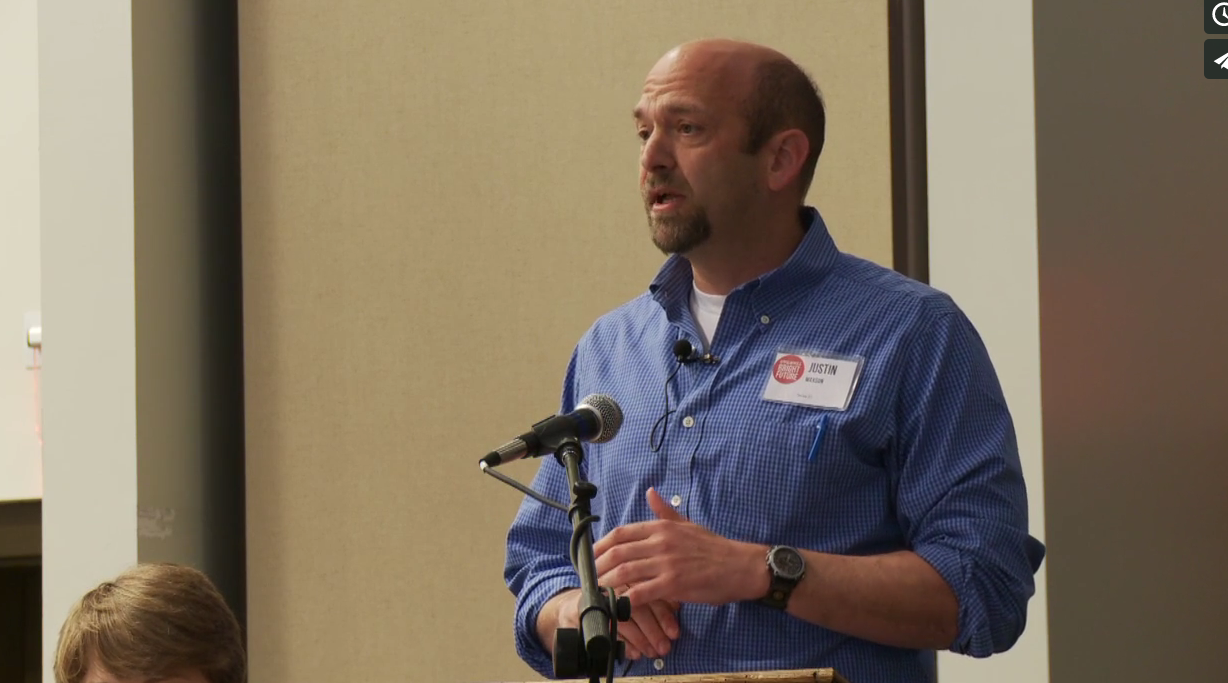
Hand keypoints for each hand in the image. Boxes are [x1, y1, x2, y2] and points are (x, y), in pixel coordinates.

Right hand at [550, 586, 680, 659]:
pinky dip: (623, 643)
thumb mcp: (637, 592)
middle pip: (637, 607)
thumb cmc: (615, 598)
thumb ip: (656, 596)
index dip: (664, 615)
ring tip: (652, 652)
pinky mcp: (585, 610)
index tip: (675, 632)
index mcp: (630, 573)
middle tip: (664, 647)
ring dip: (641, 639)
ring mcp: (600, 597)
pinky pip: (607, 628)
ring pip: (623, 619)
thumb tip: (677, 605)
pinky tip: (634, 652)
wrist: (577, 606)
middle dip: (654, 631)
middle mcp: (615, 583)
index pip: (650, 593)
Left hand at [594, 488, 766, 607]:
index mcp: (661, 527)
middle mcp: (660, 542)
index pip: (621, 533)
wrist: (740, 566)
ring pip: (625, 572)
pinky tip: (618, 606)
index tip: (591, 556)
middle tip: (588, 578)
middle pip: (617, 552)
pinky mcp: (673, 584)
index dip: (601, 545)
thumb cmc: (714, 547)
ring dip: (607, 583)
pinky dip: (625, 600)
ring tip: (597, 592)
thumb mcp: (687, 524)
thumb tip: (650, 492)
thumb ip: (665, 512)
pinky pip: (641, 593)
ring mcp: (666, 563)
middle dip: (598, 566)